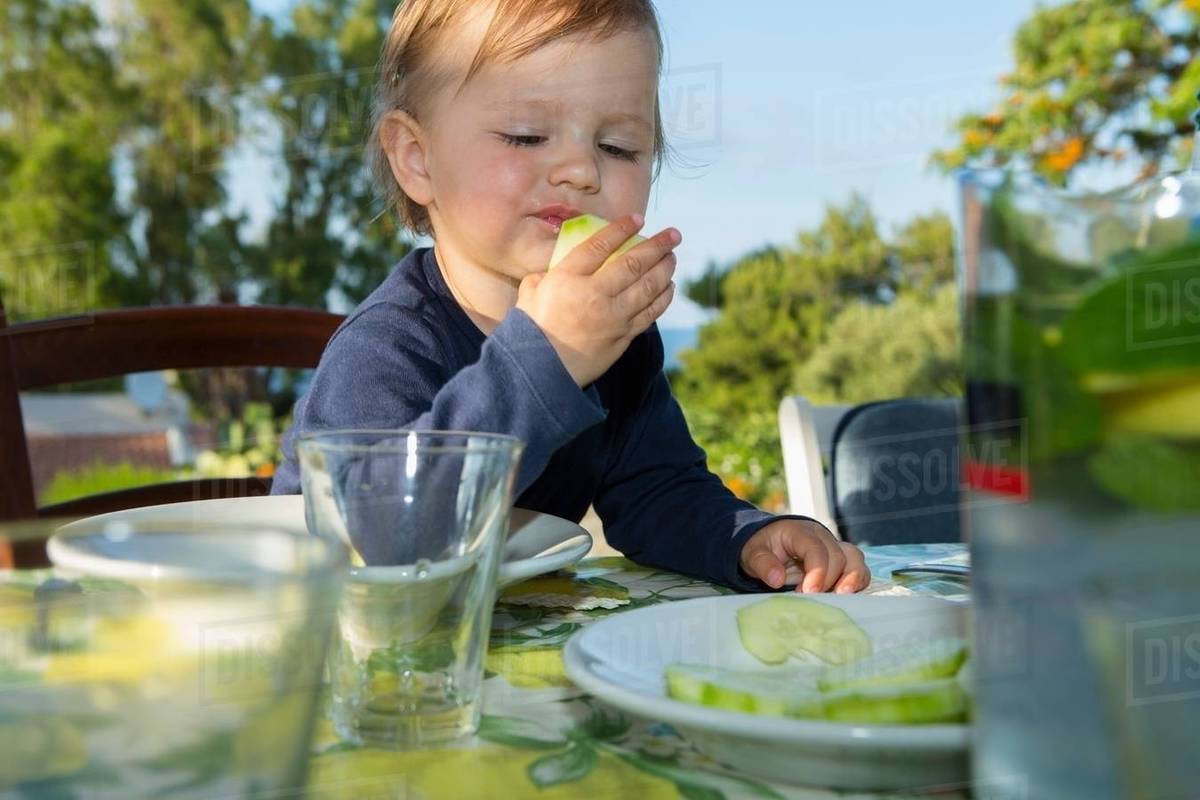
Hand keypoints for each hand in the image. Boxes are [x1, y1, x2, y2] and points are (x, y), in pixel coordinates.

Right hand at [516, 214, 679, 386]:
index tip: (638, 219)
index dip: (621, 229)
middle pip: (633, 263)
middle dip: (657, 246)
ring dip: (665, 269)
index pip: (599, 245)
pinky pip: (650, 312)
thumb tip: (558, 262)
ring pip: (648, 287)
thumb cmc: (532, 330)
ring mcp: (613, 316)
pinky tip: (670, 287)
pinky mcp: (623, 336)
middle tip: (674, 234)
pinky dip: (663, 297)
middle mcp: (594, 294)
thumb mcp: (529, 293)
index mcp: (568, 279)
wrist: (542, 372)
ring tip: (673, 257)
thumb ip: (545, 274)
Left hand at [739, 519, 869, 593]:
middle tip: (812, 600)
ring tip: (841, 600)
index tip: (809, 592)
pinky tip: (844, 600)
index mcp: (801, 531)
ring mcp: (835, 548)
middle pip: (838, 557)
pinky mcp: (842, 561)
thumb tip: (776, 579)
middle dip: (828, 581)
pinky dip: (855, 584)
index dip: (817, 571)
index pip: (816, 549)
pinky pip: (858, 570)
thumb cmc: (763, 547)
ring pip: (855, 560)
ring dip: (852, 581)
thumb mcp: (753, 553)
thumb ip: (763, 563)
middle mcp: (823, 537)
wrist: (769, 543)